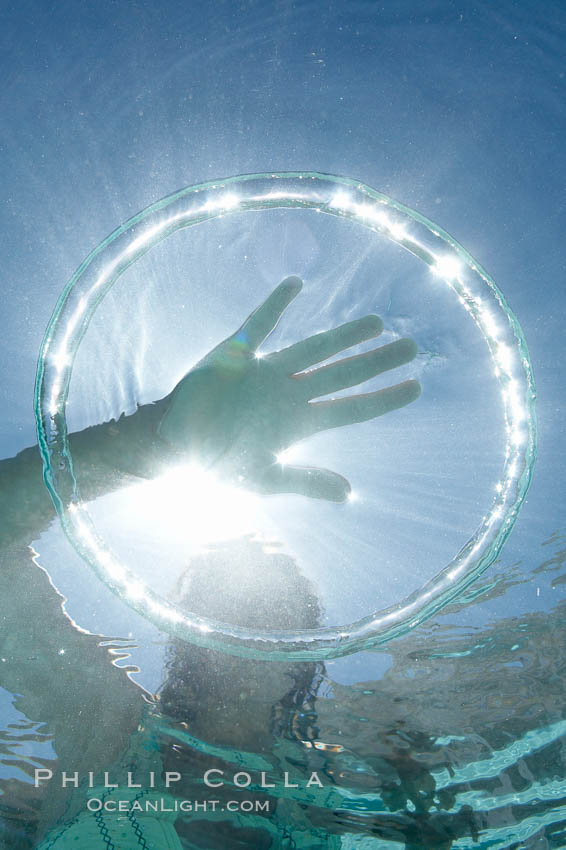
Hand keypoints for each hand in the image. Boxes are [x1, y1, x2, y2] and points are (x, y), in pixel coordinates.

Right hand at [158, 277, 419, 500]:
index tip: (417, 386)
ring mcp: (266, 371)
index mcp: (298, 422)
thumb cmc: (214, 465)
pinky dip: (275, 305)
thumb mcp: (263, 478)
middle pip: (342, 373)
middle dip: (376, 361)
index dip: (384, 399)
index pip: (351, 409)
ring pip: (314, 347)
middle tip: (413, 346)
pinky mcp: (236, 353)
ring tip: (377, 322)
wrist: (171, 445)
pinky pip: (259, 324)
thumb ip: (305, 481)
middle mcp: (289, 393)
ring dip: (344, 335)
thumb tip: (349, 492)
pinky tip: (296, 284)